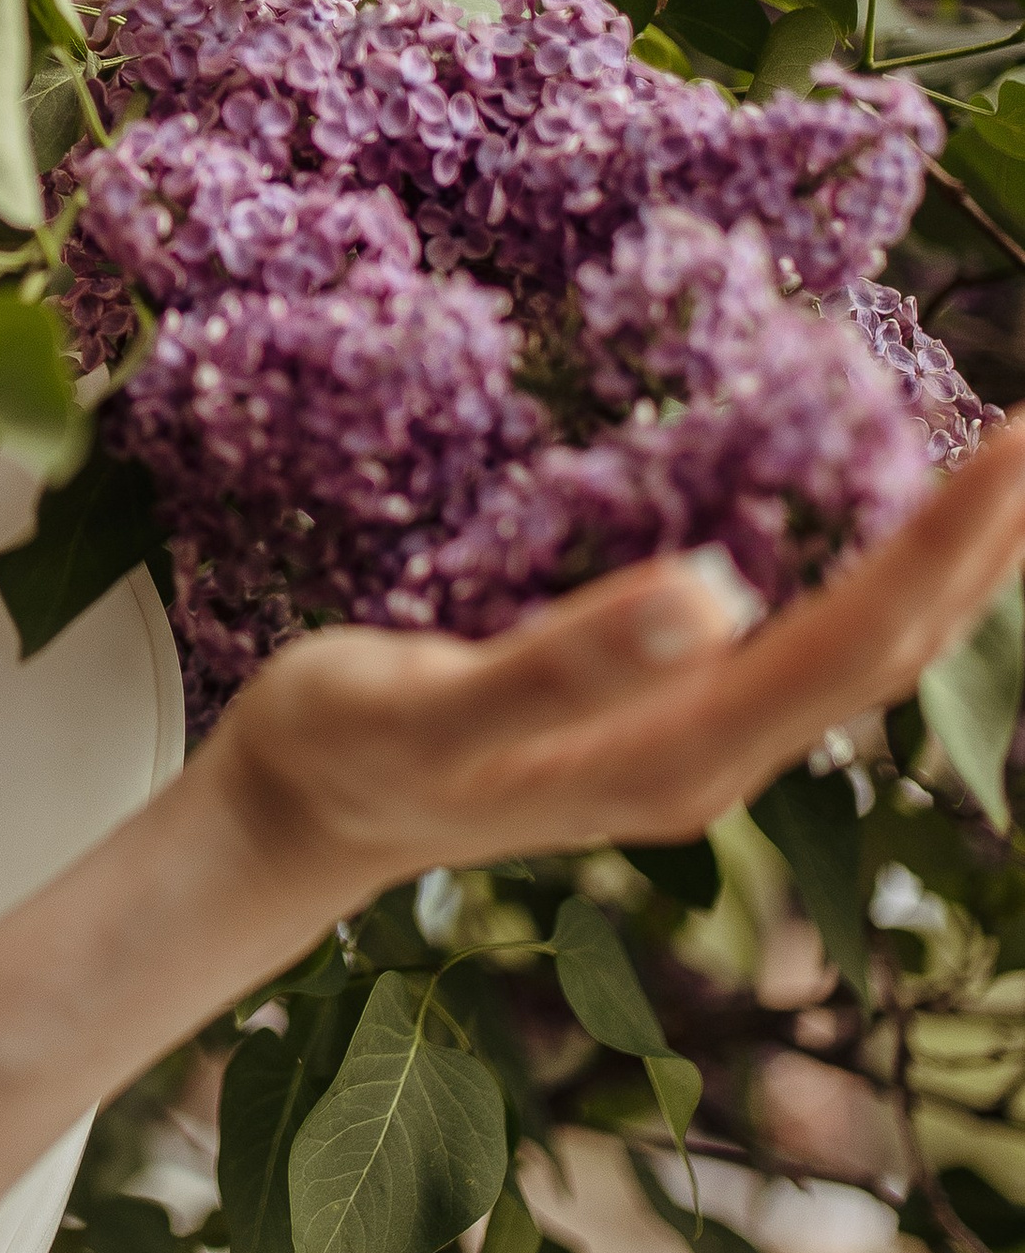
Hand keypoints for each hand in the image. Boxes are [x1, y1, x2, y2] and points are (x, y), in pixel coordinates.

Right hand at [197, 414, 1024, 900]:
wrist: (299, 810)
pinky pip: (808, 643)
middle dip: (980, 545)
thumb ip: (566, 661)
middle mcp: (712, 757)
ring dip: (943, 563)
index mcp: (677, 754)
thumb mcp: (434, 700)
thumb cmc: (351, 745)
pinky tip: (873, 519)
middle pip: (891, 653)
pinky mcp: (666, 716)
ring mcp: (695, 743)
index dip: (943, 546)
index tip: (1013, 442)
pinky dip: (870, 572)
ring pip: (862, 652)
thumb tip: (716, 590)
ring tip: (1002, 470)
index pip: (855, 642)